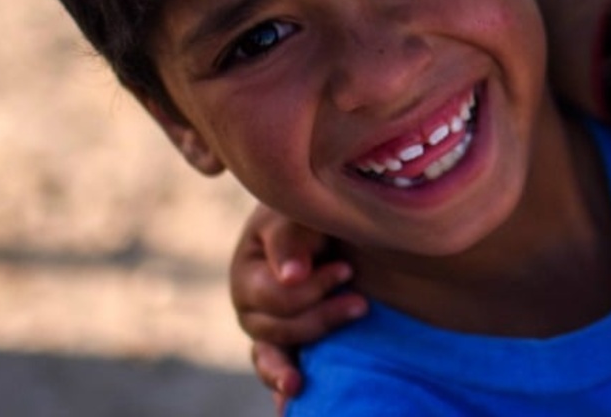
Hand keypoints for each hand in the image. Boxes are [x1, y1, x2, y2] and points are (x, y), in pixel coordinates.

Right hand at [229, 204, 366, 399]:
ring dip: (289, 368)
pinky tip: (288, 408)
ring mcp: (269, 330)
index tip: (348, 270)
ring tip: (300, 384)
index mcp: (249, 273)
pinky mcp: (290, 344)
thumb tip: (291, 278)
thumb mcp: (299, 214)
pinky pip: (277, 371)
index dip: (313, 288)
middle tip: (361, 303)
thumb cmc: (313, 214)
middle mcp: (252, 307)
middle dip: (320, 318)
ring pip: (271, 357)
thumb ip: (292, 239)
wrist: (334, 225)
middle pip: (276, 329)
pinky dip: (280, 387)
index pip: (276, 296)